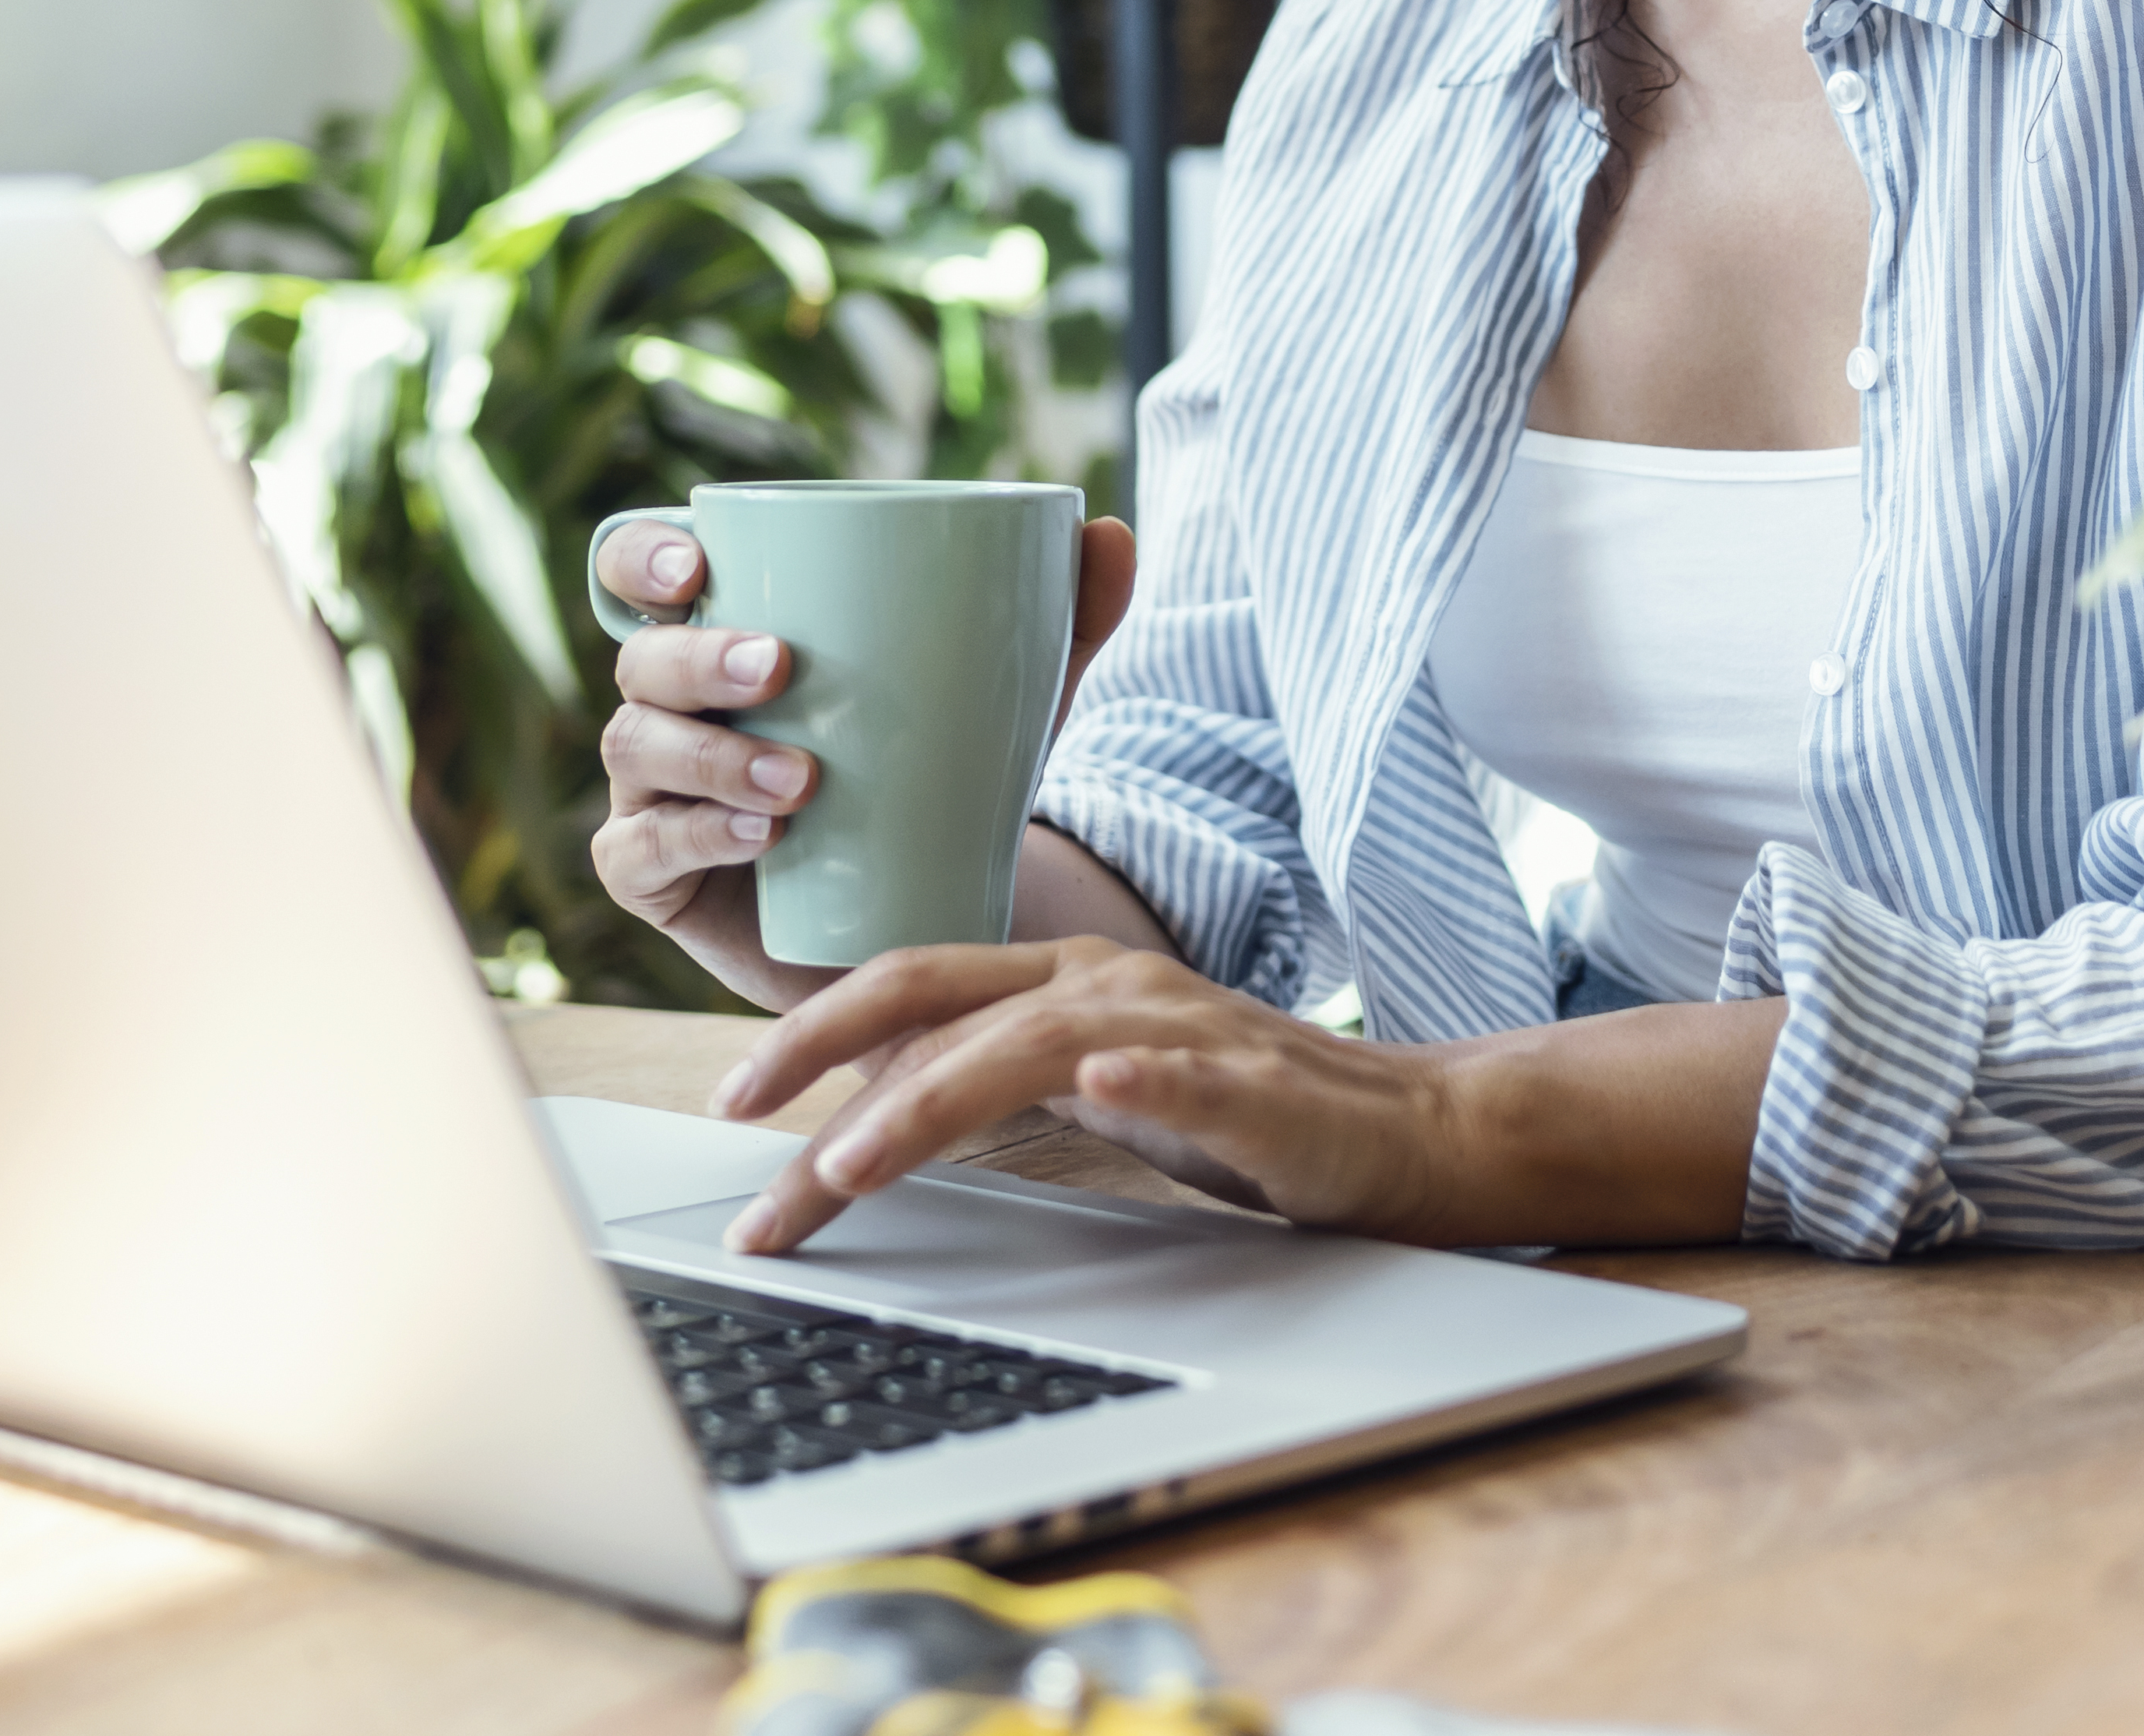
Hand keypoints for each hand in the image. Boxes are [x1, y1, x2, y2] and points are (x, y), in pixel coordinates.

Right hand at [586, 511, 1136, 1013]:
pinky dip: (696, 835)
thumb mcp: (1009, 696)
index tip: (697, 566)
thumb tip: (1113, 531)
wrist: (925, 911)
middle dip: (698, 656)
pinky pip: (636, 848)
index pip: (642, 571)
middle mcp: (675, 703)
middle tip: (780, 666)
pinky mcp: (654, 875)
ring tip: (800, 779)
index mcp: (729, 631)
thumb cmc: (938, 774)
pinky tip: (759, 839)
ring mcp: (655, 790)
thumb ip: (1064, 616)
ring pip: (637, 744)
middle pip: (644, 657)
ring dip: (714, 755)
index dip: (644, 557)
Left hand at [704, 947, 1790, 1256]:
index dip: (811, 1031)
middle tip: (737, 1124)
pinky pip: (1191, 1078)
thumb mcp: (1096, 1090)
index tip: (729, 1103)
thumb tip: (866, 1107)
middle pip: (939, 995)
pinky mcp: (1259, 1086)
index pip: (911, 986)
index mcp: (1066, 980)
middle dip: (823, 1056)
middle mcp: (1110, 982)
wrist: (1414, 1134)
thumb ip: (998, 1080)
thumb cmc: (1250, 1118)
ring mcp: (1182, 1028)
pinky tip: (1103, 1090)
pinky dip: (1142, 1083)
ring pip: (1030, 1045)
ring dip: (930, 1102)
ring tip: (850, 1163)